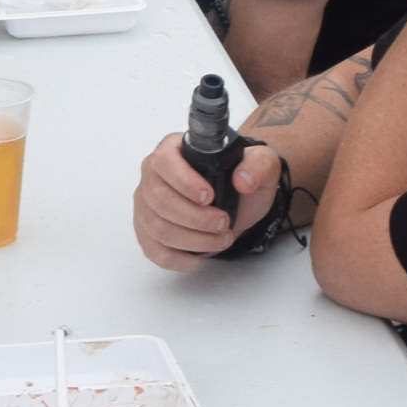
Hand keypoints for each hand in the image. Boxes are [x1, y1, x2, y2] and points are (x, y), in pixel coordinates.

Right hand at [135, 132, 281, 268]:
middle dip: (195, 217)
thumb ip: (258, 165)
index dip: (183, 181)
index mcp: (173, 149)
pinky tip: (199, 256)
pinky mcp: (148, 231)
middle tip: (223, 222)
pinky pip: (154, 250)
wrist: (238, 201)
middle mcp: (153, 174)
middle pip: (159, 200)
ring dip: (193, 239)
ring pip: (157, 227)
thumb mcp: (260, 165)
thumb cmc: (240, 178)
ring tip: (220, 239)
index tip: (209, 197)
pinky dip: (178, 258)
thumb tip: (242, 180)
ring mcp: (146, 204)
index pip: (164, 161)